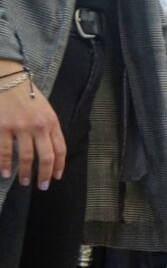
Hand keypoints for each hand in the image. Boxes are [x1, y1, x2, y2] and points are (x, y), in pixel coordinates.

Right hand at [0, 63, 64, 187]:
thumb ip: (48, 128)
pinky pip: (4, 151)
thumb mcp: (45, 110)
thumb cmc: (27, 95)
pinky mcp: (2, 127)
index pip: (60, 149)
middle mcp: (38, 126)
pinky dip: (5, 164)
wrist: (8, 80)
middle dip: (45, 174)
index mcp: (52, 122)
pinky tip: (5, 172)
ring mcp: (20, 127)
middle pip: (46, 157)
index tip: (57, 177)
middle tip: (42, 186)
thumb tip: (51, 151)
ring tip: (24, 182)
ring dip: (25, 173)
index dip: (59, 166)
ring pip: (26, 157)